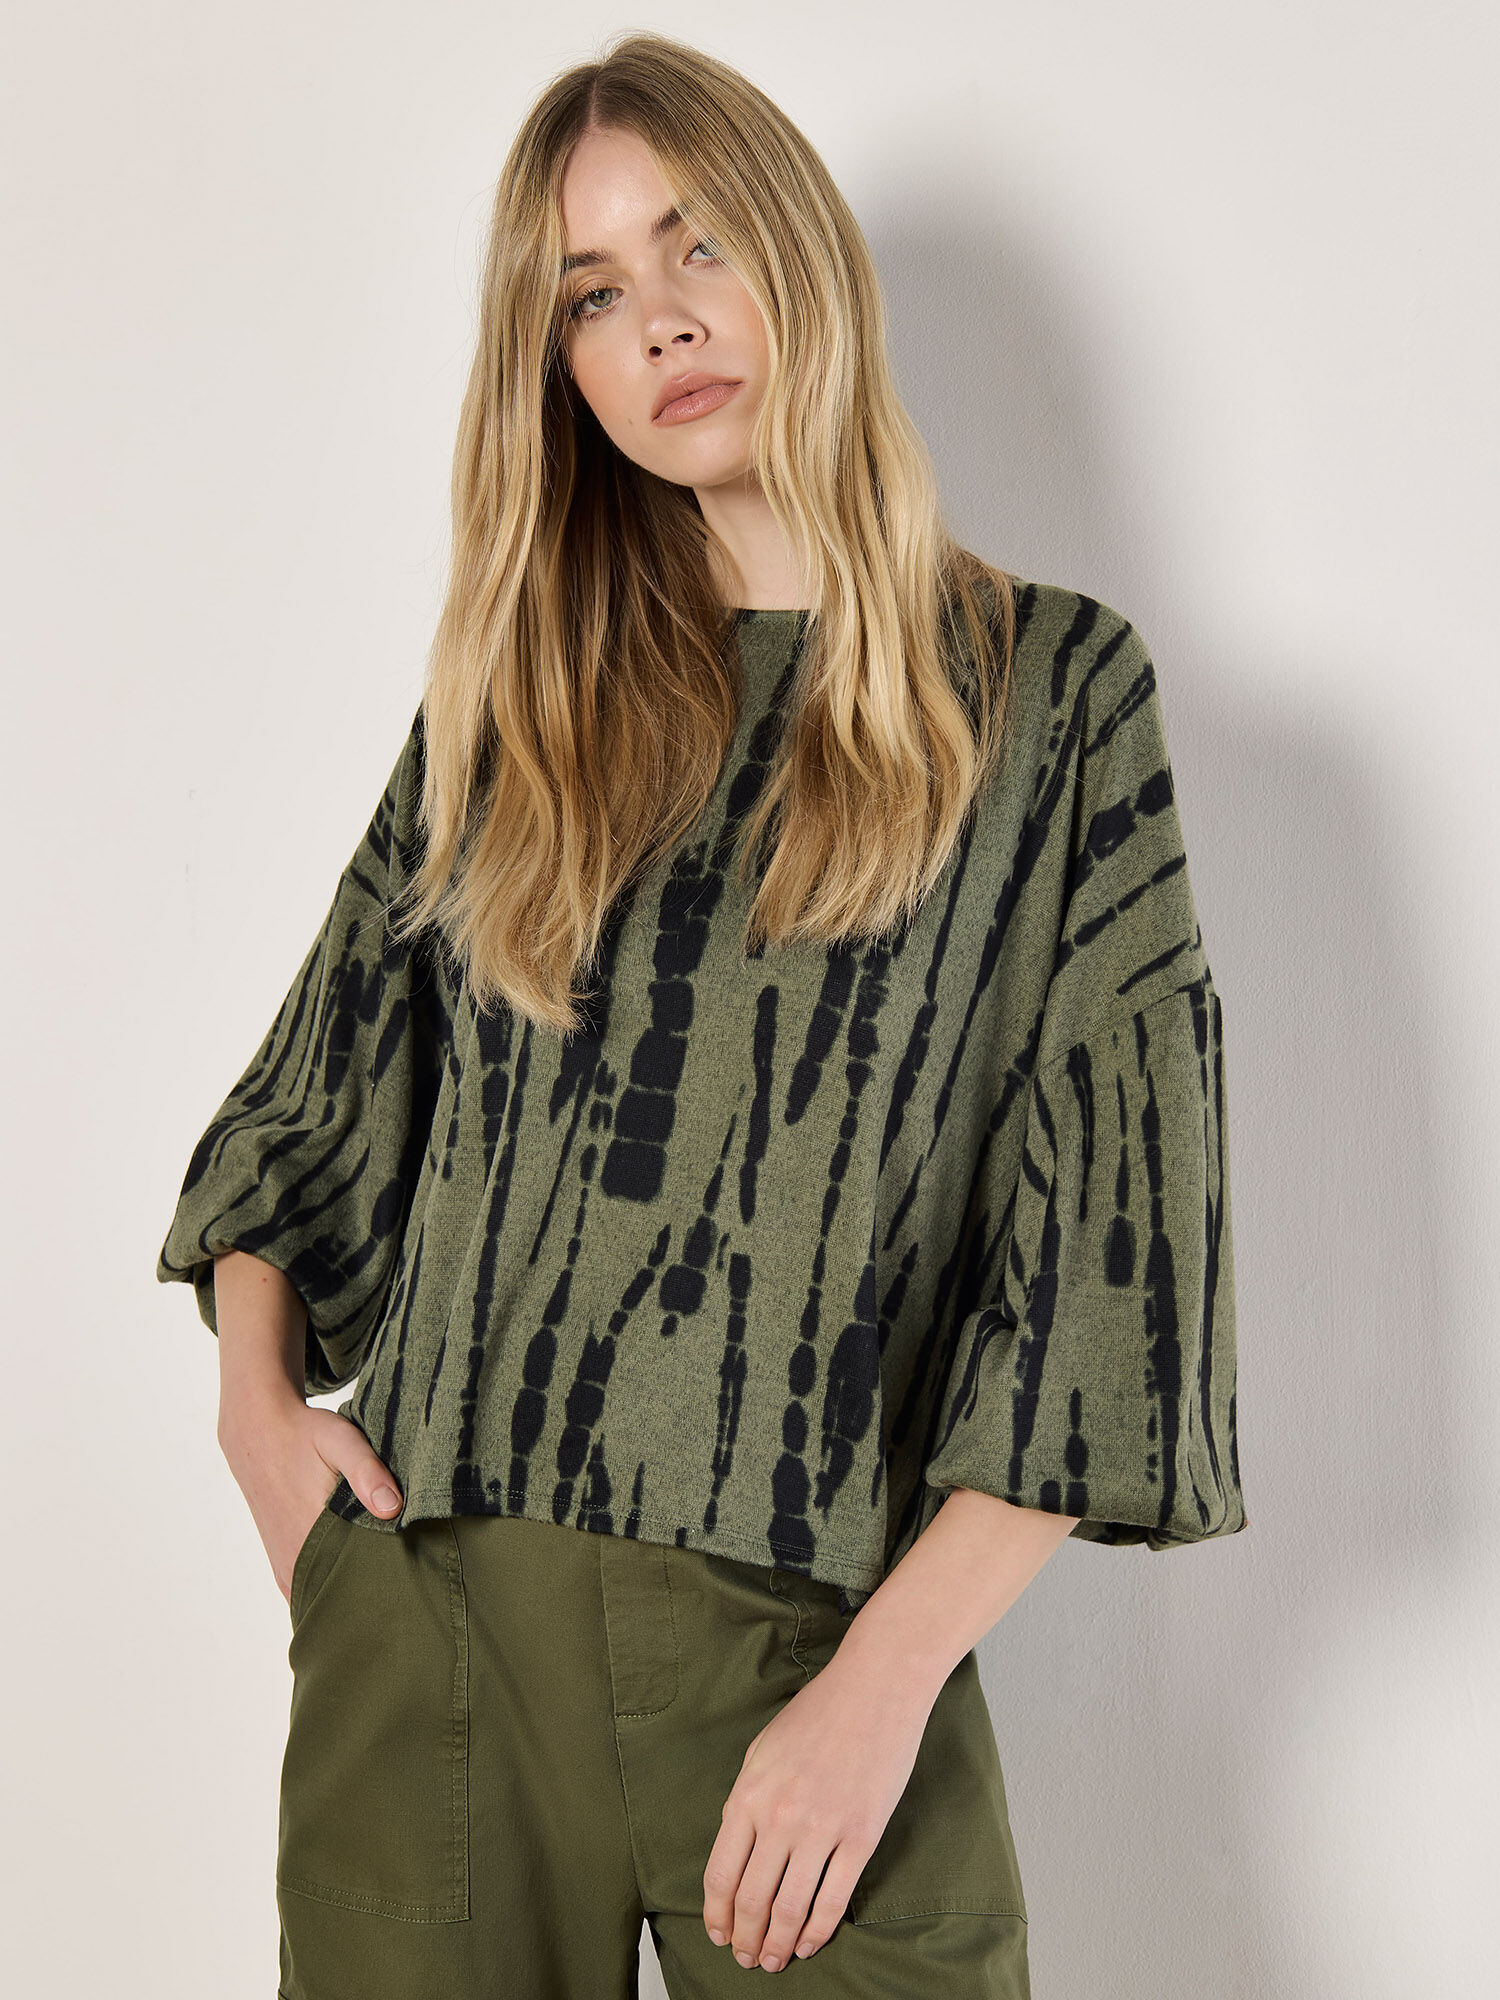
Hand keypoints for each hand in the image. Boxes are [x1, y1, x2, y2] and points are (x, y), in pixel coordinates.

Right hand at [218, 1398, 403, 1602]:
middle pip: (346, 1593)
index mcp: (312, 1535)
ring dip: (353, 1589)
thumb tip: (393, 1509)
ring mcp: (286, 1568)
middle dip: (375, 1589)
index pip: (360, 1580)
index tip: (413, 1575)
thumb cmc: (304, 1435)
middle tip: (405, 1578)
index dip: (389, 1580)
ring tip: (383, 1575)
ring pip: (326, 1596)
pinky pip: (309, 1592)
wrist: (256, 1433)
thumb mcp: (340, 1440)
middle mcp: (296, 1561)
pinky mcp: (281, 1566)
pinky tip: (354, 1574)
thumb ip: (367, 1472)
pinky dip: (332, 1588)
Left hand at [701, 1648, 932, 1970]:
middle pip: (752, 1899)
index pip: (721, 1874)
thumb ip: (746, 1798)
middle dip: (745, 1938)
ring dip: (778, 1944)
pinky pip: (834, 1899)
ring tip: (774, 1961)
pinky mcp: (861, 1837)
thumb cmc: (817, 1713)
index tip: (718, 1934)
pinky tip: (809, 1944)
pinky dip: (817, 1931)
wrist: (874, 1689)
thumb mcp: (762, 1749)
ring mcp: (822, 1830)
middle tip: (745, 1959)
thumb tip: (736, 1844)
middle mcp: (779, 1818)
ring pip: (790, 1908)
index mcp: (748, 1795)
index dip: (717, 1915)